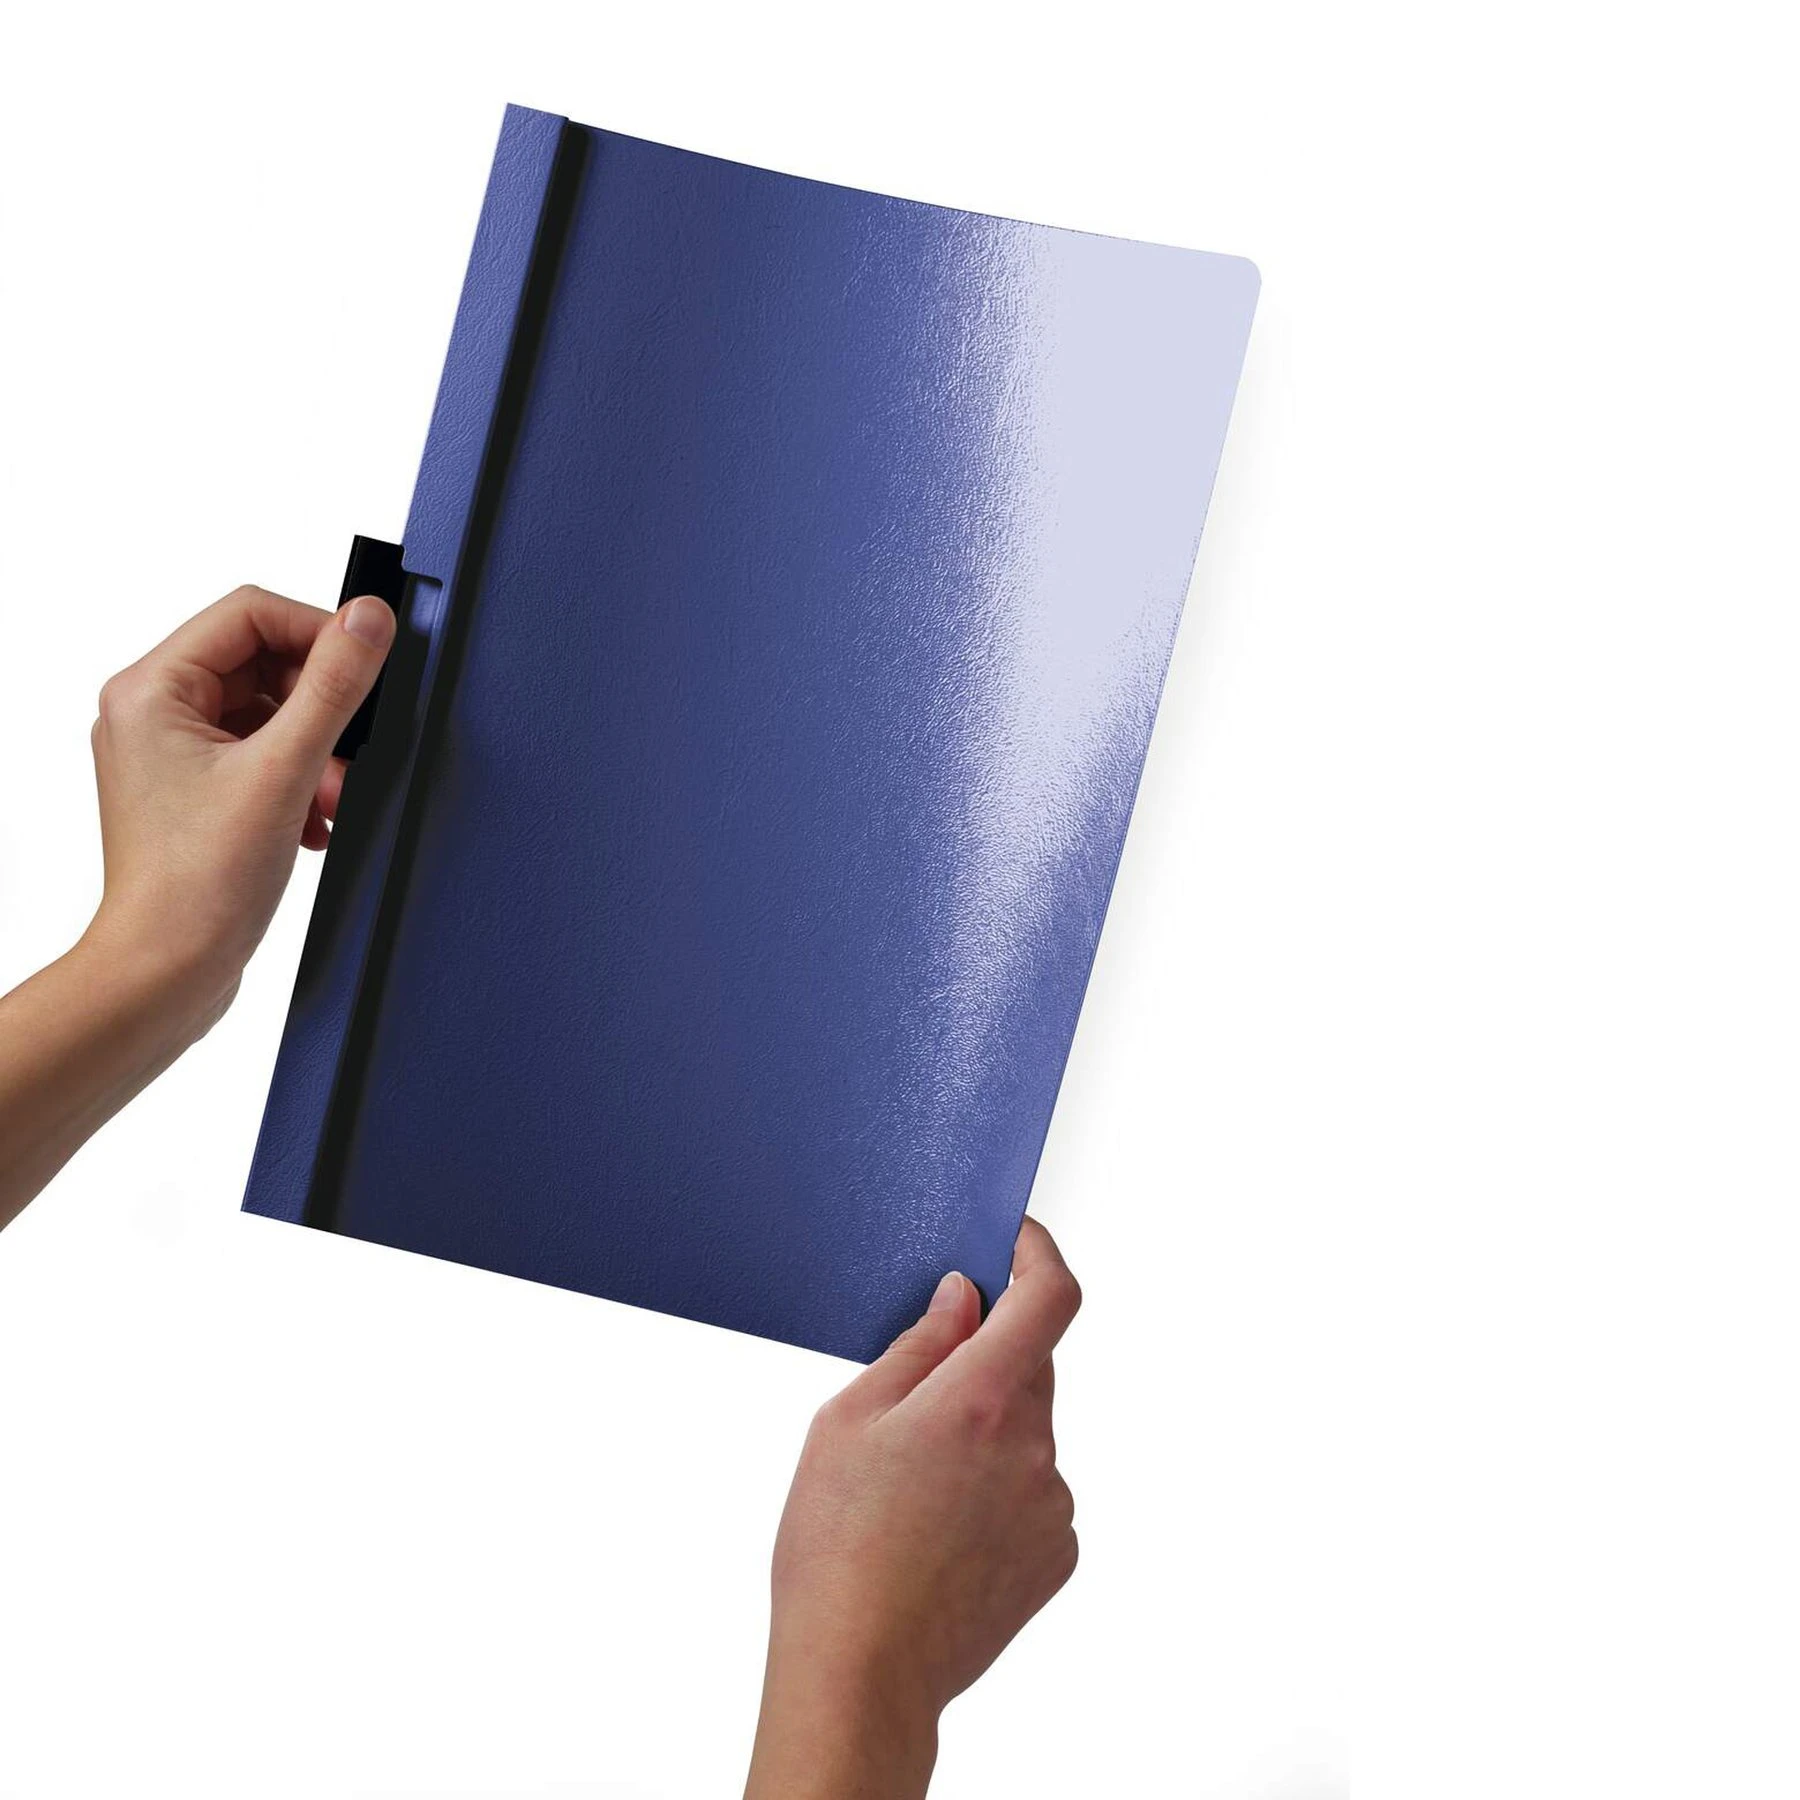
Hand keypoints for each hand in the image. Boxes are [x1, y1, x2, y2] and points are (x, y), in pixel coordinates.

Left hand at [85, 582, 394, 1023]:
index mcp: (150, 690)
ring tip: (331, 798)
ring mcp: (171, 754)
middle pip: (263, 663)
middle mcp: (151, 713)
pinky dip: (300, 779)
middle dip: (320, 708)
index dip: (319, 631)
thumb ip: (333, 687)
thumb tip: (367, 620)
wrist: (165, 972)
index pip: (250, 613)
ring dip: (316, 750)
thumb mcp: (284, 771)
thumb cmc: (197, 884)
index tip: (369, 663)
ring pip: (268, 713)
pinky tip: (313, 820)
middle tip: (349, 752)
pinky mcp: (194, 792)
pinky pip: (262, 755)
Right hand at [745, 1219, 1081, 1799]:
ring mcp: (1052, 1505)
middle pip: (1030, 1366)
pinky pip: (1033, 1492)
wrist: (861, 1671)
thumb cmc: (835, 1548)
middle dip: (983, 1362)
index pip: (1049, 1297)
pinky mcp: (1057, 1554)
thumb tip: (962, 1298)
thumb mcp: (847, 1421)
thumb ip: (917, 1347)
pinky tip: (939, 1530)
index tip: (1015, 1240)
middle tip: (915, 1399)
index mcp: (981, 1401)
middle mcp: (1034, 1447)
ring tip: (914, 1491)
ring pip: (1027, 1434)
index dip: (1038, 1254)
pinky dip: (997, 1491)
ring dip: (985, 1435)